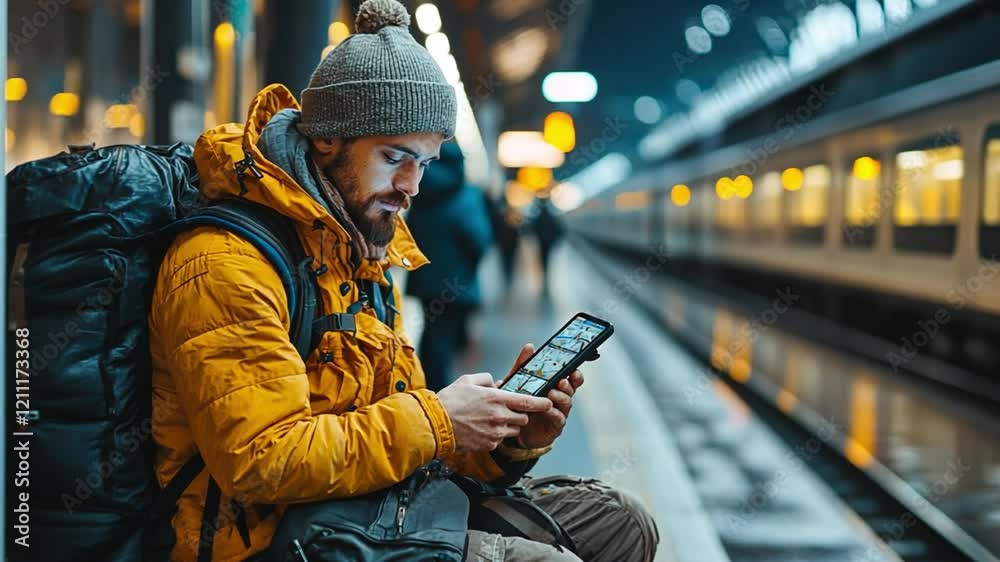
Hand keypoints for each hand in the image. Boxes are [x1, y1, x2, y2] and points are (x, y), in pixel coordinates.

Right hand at [437, 373, 551, 452]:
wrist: (434, 424)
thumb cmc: (450, 400)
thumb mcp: (468, 381)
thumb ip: (486, 379)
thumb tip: (496, 383)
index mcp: (496, 398)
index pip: (527, 401)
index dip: (541, 402)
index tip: (549, 402)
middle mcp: (499, 416)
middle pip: (523, 418)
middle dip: (519, 414)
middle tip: (505, 411)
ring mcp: (495, 432)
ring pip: (513, 430)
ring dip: (508, 425)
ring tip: (490, 420)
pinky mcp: (489, 445)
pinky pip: (500, 440)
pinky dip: (495, 436)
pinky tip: (481, 430)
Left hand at [502, 344, 584, 449]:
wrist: (512, 427)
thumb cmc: (519, 402)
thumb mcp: (518, 382)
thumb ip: (524, 365)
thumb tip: (530, 346)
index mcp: (555, 386)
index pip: (570, 378)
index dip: (575, 374)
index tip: (574, 369)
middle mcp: (560, 399)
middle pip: (572, 389)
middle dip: (570, 384)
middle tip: (562, 381)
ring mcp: (559, 413)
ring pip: (567, 403)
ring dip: (561, 396)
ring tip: (552, 392)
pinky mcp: (554, 427)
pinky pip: (559, 419)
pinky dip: (554, 413)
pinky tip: (548, 409)